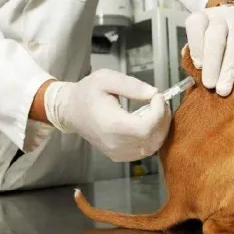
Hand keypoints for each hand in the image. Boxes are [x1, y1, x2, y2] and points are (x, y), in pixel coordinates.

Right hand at [43, 70, 170, 161]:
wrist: (70, 110)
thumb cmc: (87, 93)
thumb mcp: (106, 78)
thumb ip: (132, 85)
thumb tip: (153, 93)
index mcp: (112, 124)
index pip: (146, 126)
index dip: (159, 112)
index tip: (157, 96)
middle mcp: (115, 143)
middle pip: (152, 138)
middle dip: (163, 118)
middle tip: (160, 102)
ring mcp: (117, 152)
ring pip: (151, 147)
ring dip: (160, 128)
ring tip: (156, 110)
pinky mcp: (118, 155)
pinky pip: (144, 151)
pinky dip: (152, 137)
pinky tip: (149, 122)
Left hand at [185, 5, 233, 96]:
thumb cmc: (217, 36)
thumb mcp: (201, 38)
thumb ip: (195, 52)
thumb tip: (193, 70)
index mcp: (203, 17)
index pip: (195, 25)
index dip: (196, 46)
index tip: (198, 66)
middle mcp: (221, 17)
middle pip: (215, 37)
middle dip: (211, 63)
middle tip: (209, 85)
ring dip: (229, 69)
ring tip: (223, 90)